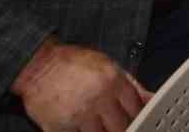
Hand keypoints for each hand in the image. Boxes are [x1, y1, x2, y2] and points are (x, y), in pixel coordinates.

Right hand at [13, 40, 150, 131]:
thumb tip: (149, 98)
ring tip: (101, 125)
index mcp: (113, 82)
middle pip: (122, 126)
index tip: (138, 118)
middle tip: (119, 125)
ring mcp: (80, 116)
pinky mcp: (62, 128)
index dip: (139, 115)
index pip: (136, 108)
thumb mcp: (107, 65)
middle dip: (123, 127)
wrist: (39, 66)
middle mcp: (99, 99)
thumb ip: (130, 83)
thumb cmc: (72, 63)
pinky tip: (85, 127)